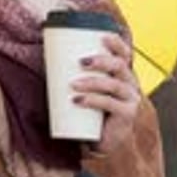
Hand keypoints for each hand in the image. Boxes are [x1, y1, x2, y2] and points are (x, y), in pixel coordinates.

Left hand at [71, 32, 140, 153]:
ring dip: (92, 82)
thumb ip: (73, 73)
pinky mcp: (126, 115)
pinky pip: (110, 104)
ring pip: (113, 85)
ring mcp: (130, 99)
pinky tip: (78, 100)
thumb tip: (46, 55)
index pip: (124, 53)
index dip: (116, 42)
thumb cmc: (91, 110)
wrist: (102, 141)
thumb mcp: (86, 88)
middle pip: (119, 65)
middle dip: (100, 60)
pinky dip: (92, 100)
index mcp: (122, 73)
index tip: (102, 36)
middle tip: (80, 61)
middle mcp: (130, 84)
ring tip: (73, 84)